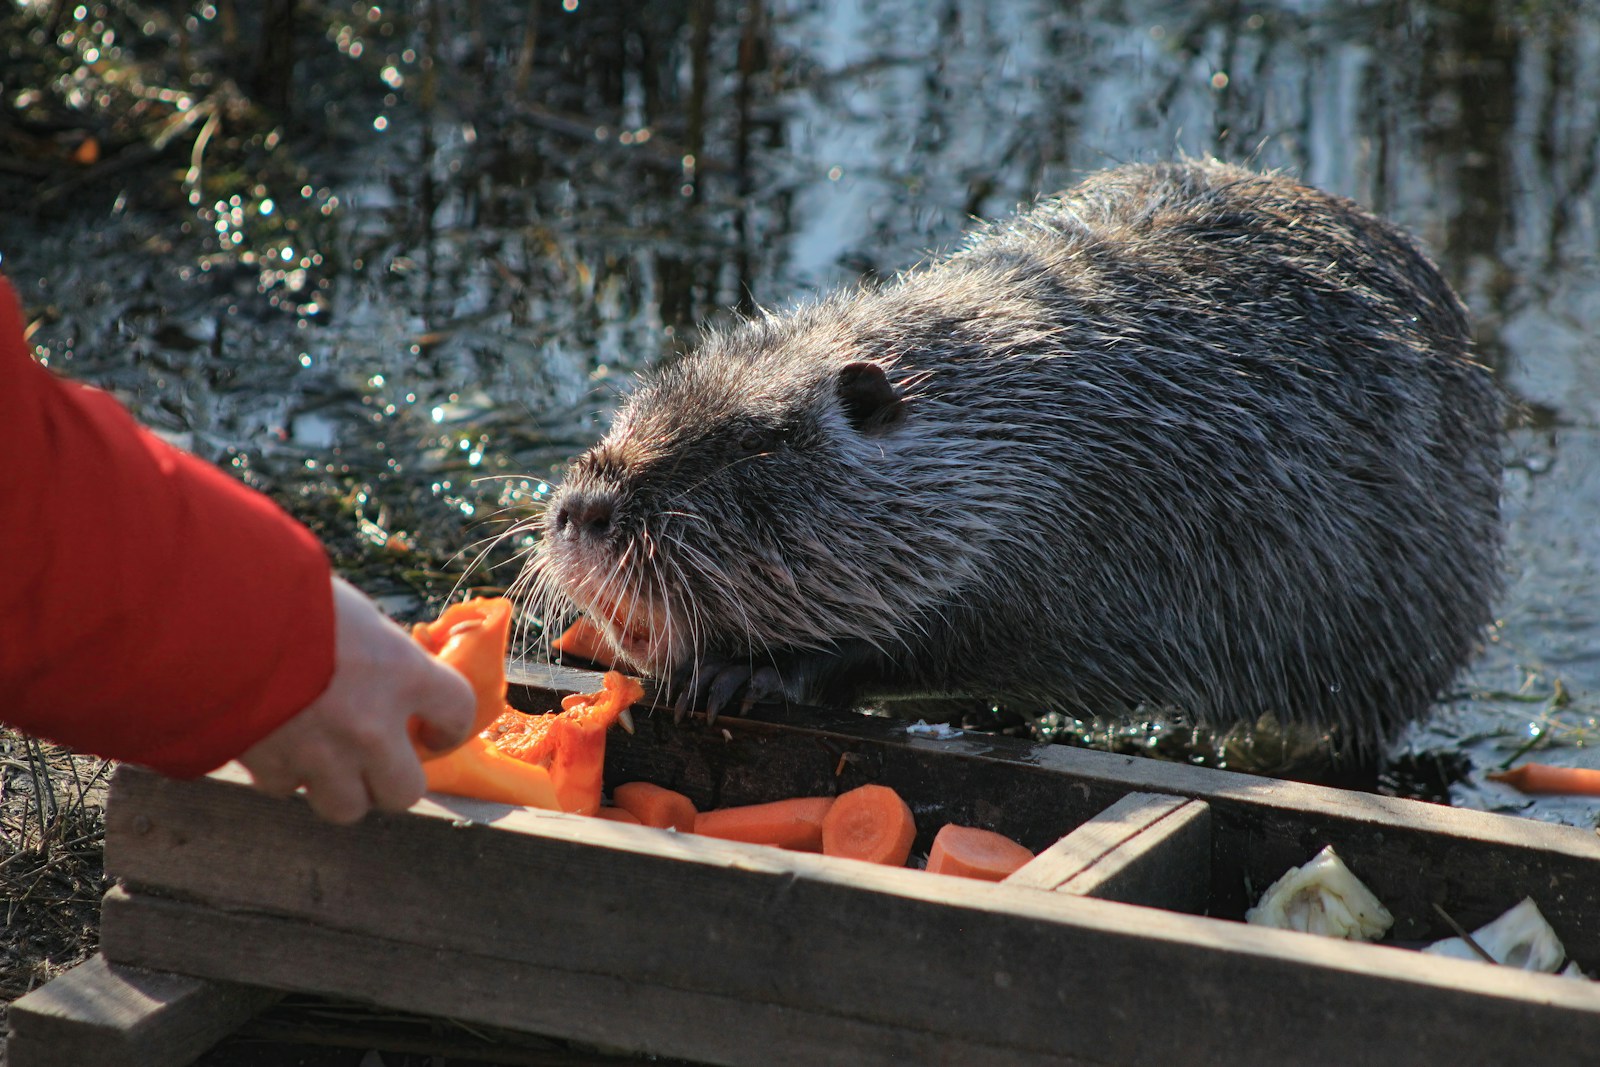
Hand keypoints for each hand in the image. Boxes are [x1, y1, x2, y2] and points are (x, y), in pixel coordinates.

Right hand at [238, 576, 475, 822]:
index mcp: (403, 672)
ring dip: (339, 787)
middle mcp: (371, 724)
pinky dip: (284, 774)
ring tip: (326, 759)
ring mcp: (322, 753)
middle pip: (404, 792)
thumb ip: (378, 653)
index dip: (451, 727)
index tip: (434, 731)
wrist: (212, 613)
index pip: (459, 712)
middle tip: (378, 758)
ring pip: (346, 806)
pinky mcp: (271, 766)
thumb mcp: (353, 614)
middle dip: (391, 779)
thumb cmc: (288, 595)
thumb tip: (386, 673)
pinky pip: (287, 789)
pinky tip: (276, 744)